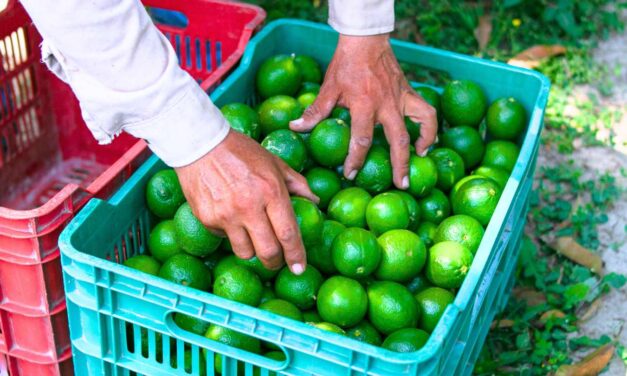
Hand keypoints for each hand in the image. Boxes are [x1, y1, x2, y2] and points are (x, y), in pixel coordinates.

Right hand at [175, 130, 318, 273]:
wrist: (200, 144)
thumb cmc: (242, 152)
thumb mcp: (274, 162)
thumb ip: (297, 183)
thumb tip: (315, 202)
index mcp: (271, 191)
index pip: (288, 233)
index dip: (296, 255)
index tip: (299, 268)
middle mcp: (249, 207)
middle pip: (267, 251)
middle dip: (275, 262)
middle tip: (277, 261)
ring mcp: (226, 215)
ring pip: (244, 252)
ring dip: (252, 251)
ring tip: (253, 239)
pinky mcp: (207, 219)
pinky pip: (224, 238)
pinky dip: (231, 234)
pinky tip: (230, 217)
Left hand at [290, 34, 436, 188]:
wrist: (366, 41)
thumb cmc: (345, 65)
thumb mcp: (328, 88)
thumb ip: (315, 111)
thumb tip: (295, 127)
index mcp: (364, 104)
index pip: (361, 139)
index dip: (355, 160)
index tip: (351, 174)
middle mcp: (387, 104)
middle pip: (398, 140)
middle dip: (399, 165)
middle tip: (399, 185)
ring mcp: (402, 99)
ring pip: (420, 124)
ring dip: (422, 144)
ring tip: (418, 161)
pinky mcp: (410, 93)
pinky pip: (427, 112)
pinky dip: (430, 127)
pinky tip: (426, 141)